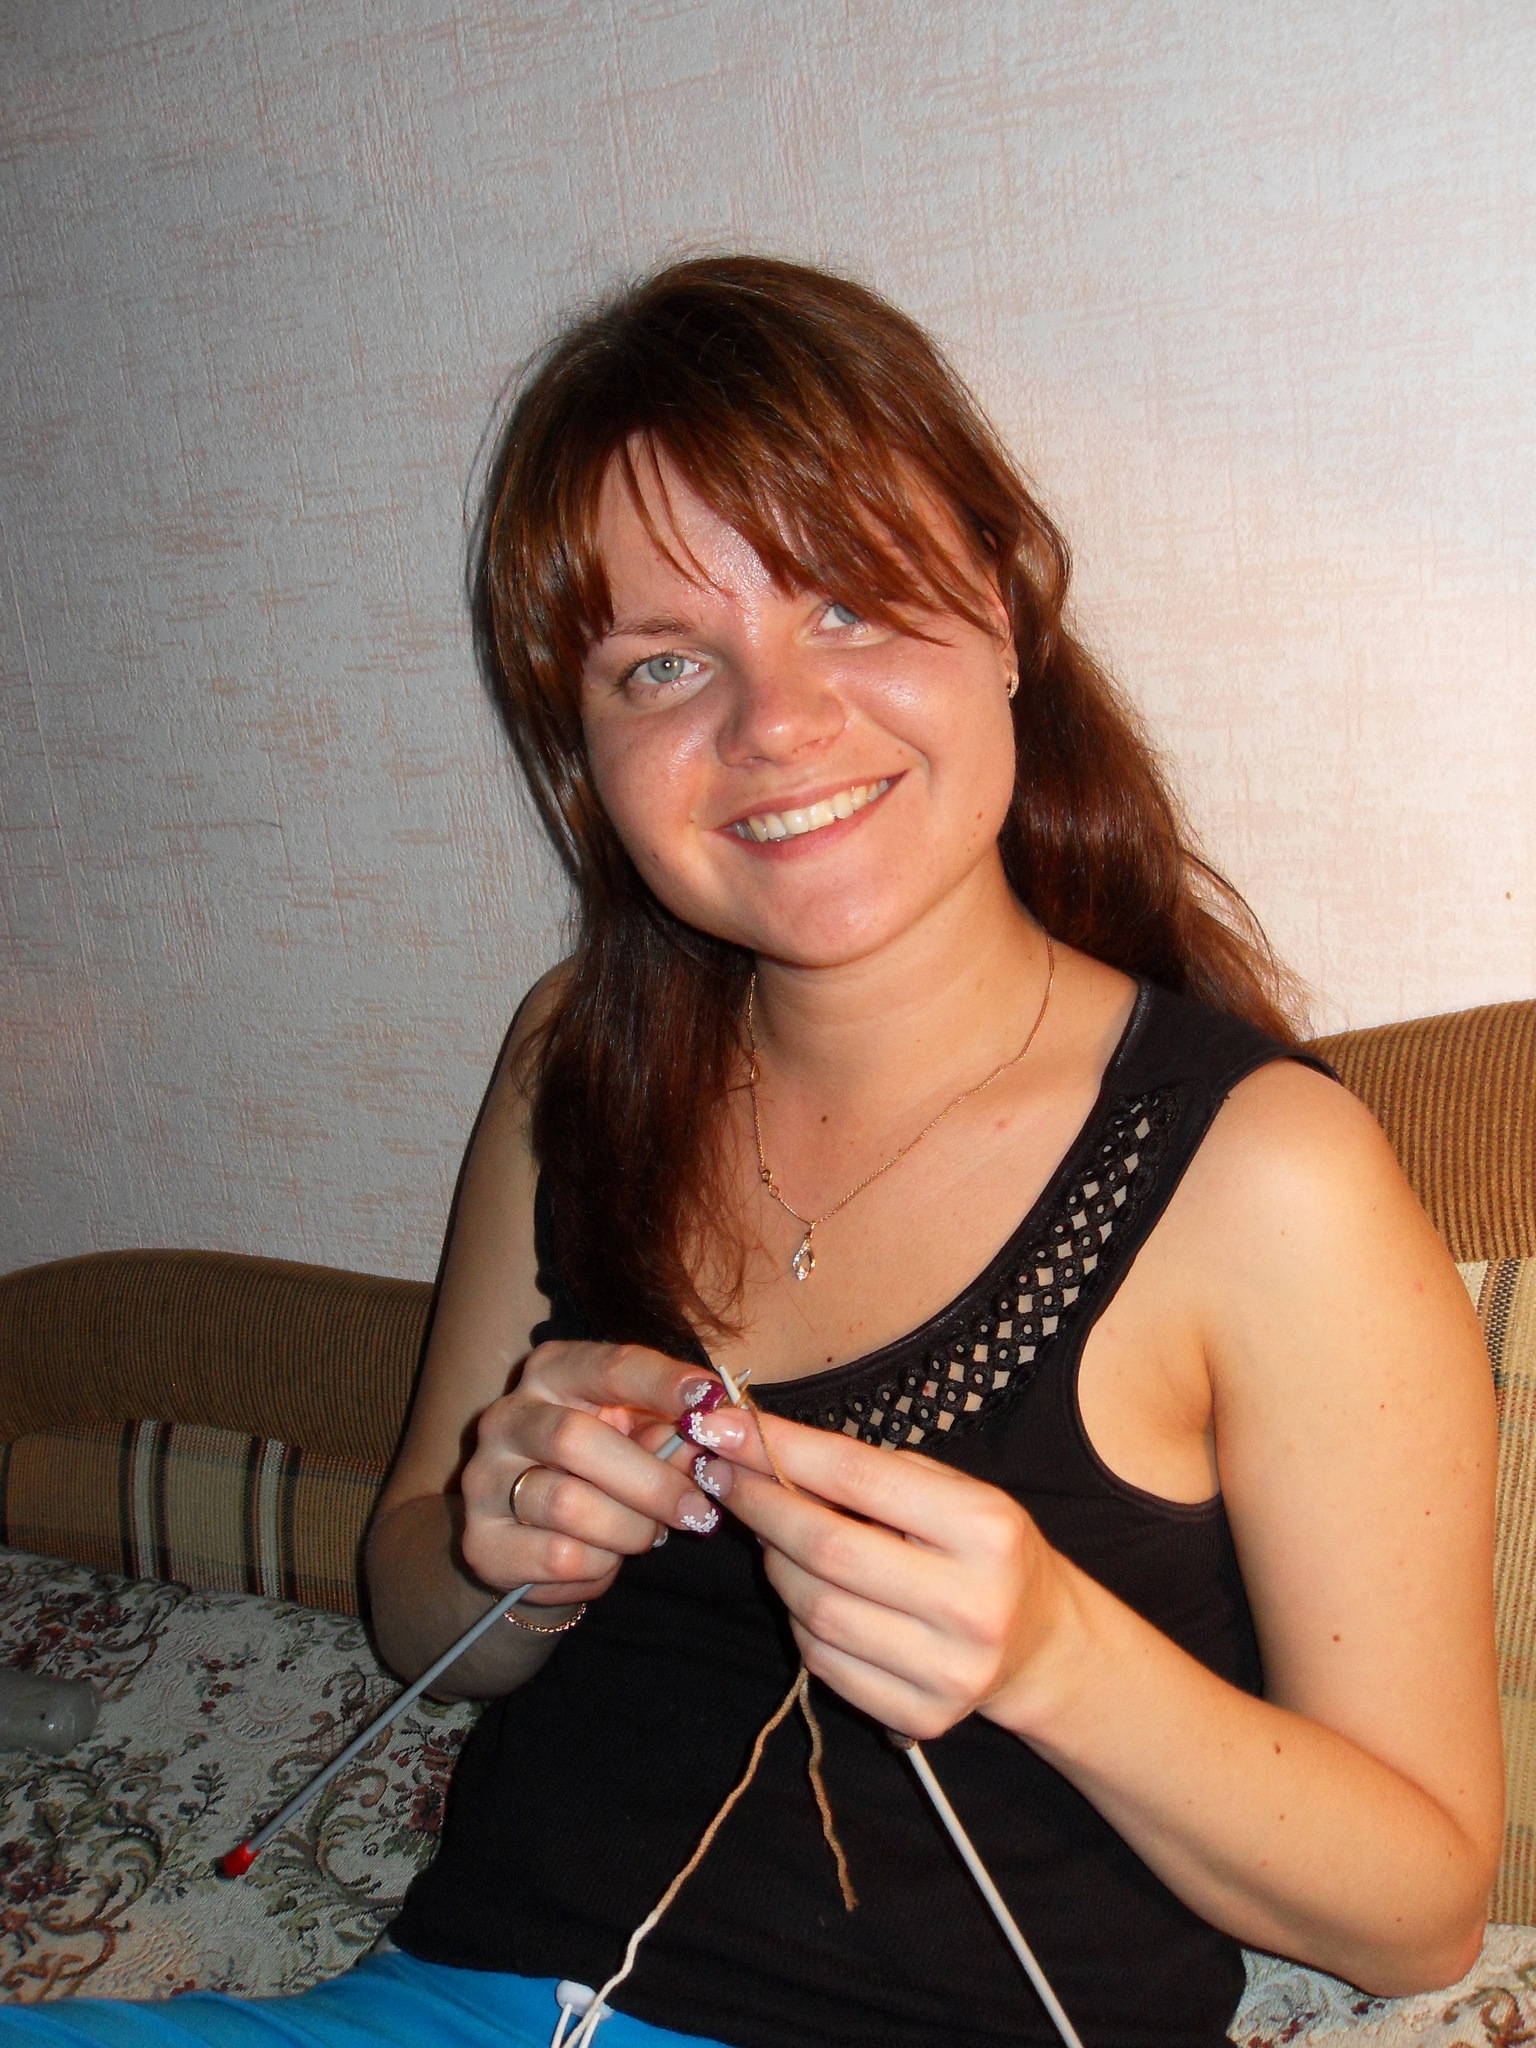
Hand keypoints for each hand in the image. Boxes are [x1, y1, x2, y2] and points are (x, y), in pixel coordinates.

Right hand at [460, 1342, 723, 1607]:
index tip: (711, 1398)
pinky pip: (558, 1557)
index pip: (609, 1366)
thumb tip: (706, 1436)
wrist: (530, 1538)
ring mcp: (485, 1478)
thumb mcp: (636, 1438)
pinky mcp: (481, 1540)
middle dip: (650, 1481)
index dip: (661, 1382)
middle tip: (698, 1510)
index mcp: (553, 1373)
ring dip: (629, 1529)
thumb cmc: (599, 1471)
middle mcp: (508, 1416)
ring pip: (569, 1505)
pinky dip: (600, 1565)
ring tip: (647, 1536)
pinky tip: (605, 1558)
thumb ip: (666, 1432)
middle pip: (575, 1440)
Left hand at [685, 1403, 1072, 1738]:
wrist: (1039, 1642)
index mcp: (986, 1528)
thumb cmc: (983, 1549)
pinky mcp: (924, 1717)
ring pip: (816, 1611)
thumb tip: (765, 1450)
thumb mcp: (955, 1490)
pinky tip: (799, 1589)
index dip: (782, 1449)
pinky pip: (825, 1664)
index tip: (724, 1426)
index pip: (859, 1477)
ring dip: (773, 1562)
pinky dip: (797, 1620)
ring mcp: (949, 1671)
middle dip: (760, 1504)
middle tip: (722, 1474)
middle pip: (828, 1549)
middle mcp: (973, 1604)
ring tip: (766, 1530)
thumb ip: (872, 1473)